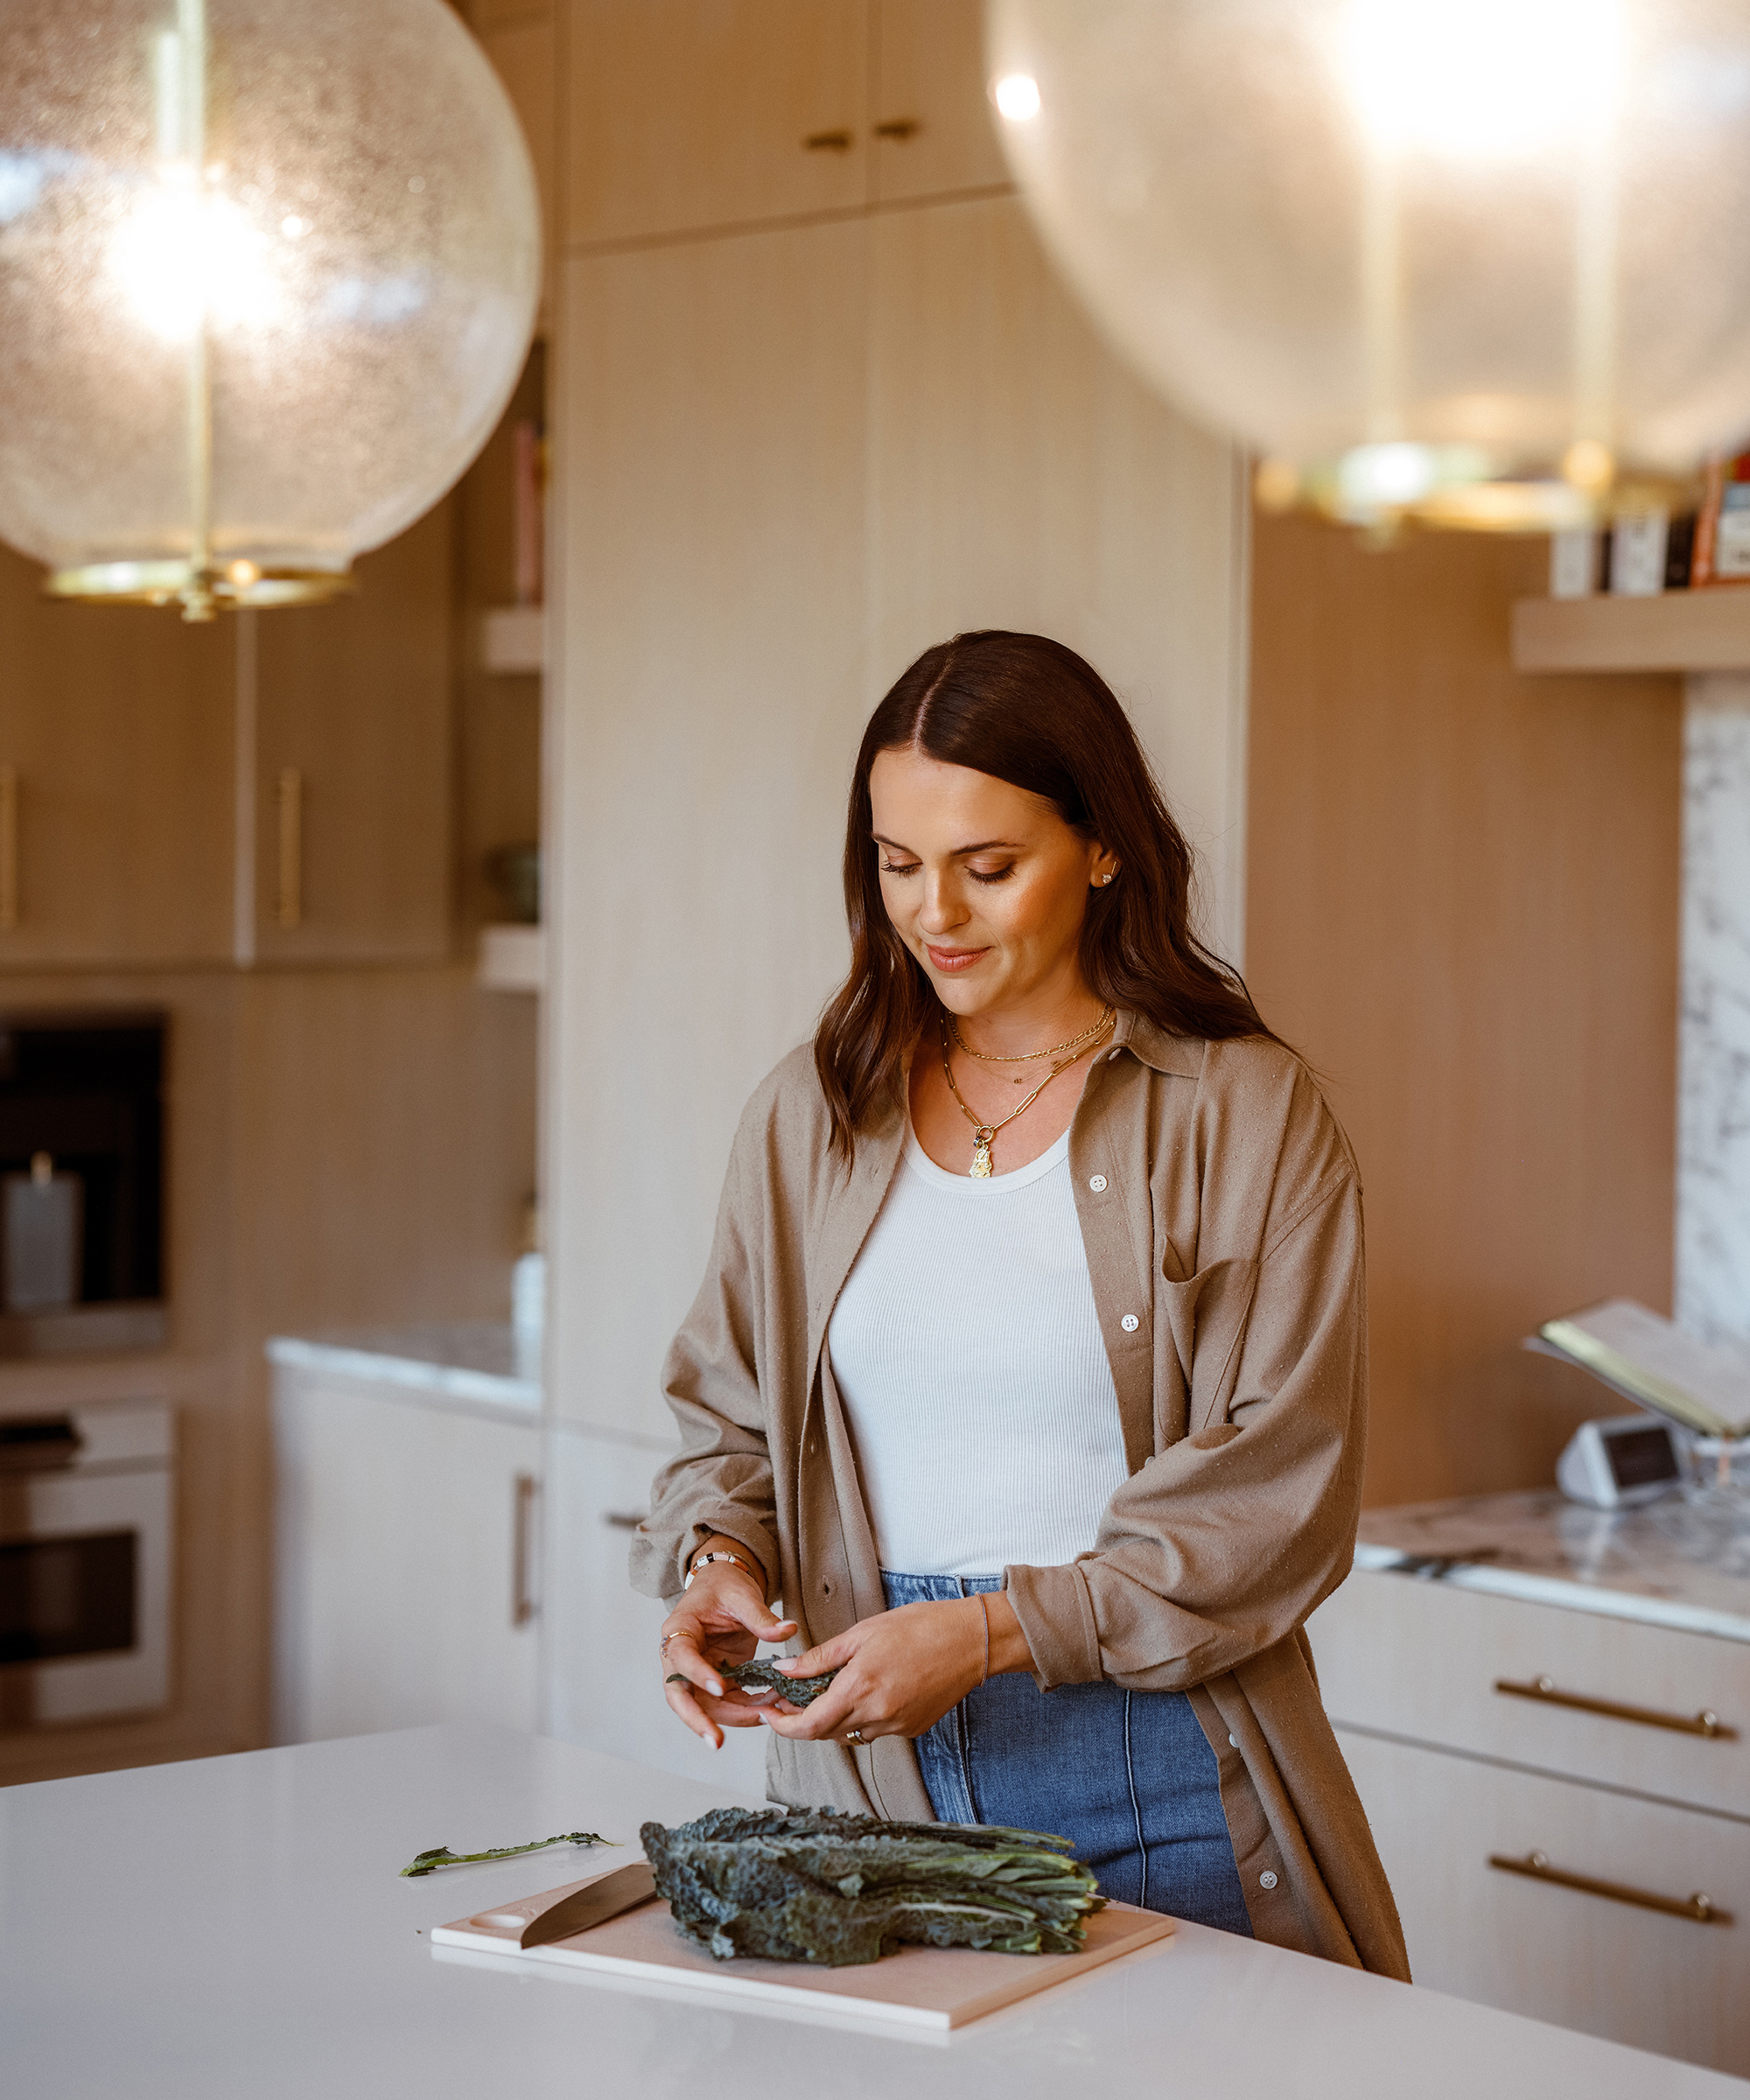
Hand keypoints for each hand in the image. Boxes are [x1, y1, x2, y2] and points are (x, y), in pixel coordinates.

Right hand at [661, 1542, 796, 1750]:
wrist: (723, 1585)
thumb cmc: (725, 1587)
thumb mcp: (742, 1595)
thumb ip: (761, 1616)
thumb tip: (787, 1630)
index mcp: (679, 1629)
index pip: (681, 1656)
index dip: (697, 1674)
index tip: (721, 1687)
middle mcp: (680, 1656)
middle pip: (680, 1695)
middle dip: (697, 1720)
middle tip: (717, 1741)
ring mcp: (696, 1672)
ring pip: (703, 1706)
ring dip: (731, 1718)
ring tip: (764, 1719)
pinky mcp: (714, 1681)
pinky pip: (726, 1702)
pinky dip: (745, 1710)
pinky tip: (768, 1710)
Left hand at [757, 1594, 1029, 1745]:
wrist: (970, 1641)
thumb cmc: (921, 1627)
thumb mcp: (862, 1634)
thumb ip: (820, 1657)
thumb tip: (785, 1669)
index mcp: (860, 1689)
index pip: (809, 1725)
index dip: (783, 1725)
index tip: (770, 1714)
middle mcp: (877, 1715)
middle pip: (826, 1733)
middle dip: (804, 1719)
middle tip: (792, 1698)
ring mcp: (896, 1726)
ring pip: (850, 1734)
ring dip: (833, 1720)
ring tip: (830, 1691)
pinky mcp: (912, 1729)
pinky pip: (875, 1731)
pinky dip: (861, 1718)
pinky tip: (867, 1692)